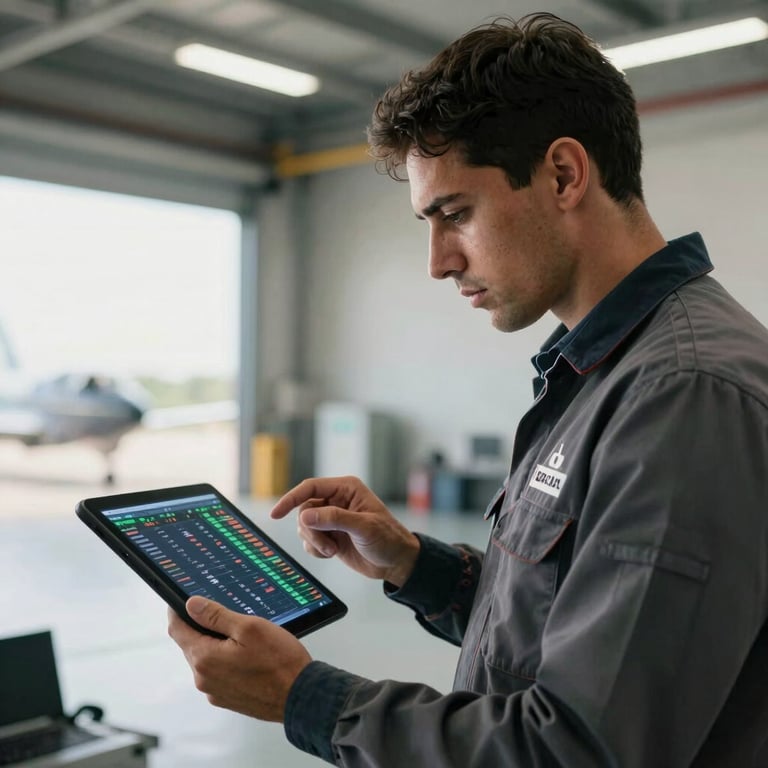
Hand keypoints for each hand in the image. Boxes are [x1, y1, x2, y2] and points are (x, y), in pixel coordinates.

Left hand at [167, 596, 311, 722]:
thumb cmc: (279, 662)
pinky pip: (218, 673)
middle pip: (192, 644)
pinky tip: (248, 655)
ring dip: (217, 644)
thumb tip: (191, 605)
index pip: (177, 629)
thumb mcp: (249, 627)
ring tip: (244, 637)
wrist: (300, 696)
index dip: (177, 611)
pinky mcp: (227, 698)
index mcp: (205, 658)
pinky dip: (226, 660)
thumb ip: (216, 615)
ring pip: (206, 658)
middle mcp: (204, 678)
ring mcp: (215, 691)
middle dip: (203, 627)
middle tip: (227, 614)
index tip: (180, 600)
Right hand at [271, 476, 419, 587]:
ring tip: (333, 551)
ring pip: (305, 526)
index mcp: (346, 489)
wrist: (396, 562)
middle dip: (312, 531)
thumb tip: (305, 516)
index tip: (276, 514)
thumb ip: (335, 519)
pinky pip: (309, 540)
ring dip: (314, 542)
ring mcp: (332, 519)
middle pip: (304, 510)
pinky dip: (315, 550)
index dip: (291, 499)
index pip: (310, 487)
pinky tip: (332, 554)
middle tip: (328, 546)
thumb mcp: (364, 527)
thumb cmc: (388, 539)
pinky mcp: (330, 535)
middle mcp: (337, 500)